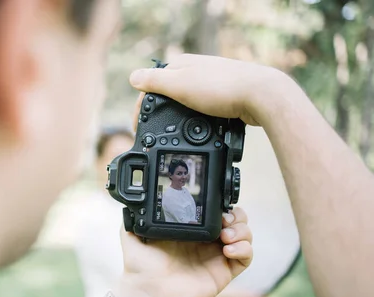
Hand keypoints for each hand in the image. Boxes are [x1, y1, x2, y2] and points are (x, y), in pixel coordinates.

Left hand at [115, 208, 252, 296]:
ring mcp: (216, 258)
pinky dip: (245, 249)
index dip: (220, 205)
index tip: (214, 203)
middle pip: (235, 221)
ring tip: (226, 235)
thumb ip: (134, 216)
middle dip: (236, 215)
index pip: (214, 212)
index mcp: (189, 231)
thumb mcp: (132, 235)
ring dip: (242, 230)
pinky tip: (229, 248)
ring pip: (244, 237)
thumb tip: (132, 201)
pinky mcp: (223, 273)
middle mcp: (205, 243)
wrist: (146, 294)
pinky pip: (246, 258)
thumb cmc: (139, 268)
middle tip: (224, 218)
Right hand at [129, 54, 295, 126]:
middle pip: (167, 95)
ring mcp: (210, 84)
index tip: (138, 127)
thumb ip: (154, 81)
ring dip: (176, 119)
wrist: (260, 96)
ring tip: (172, 136)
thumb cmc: (221, 88)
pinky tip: (197, 130)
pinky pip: (201, 111)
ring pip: (184, 104)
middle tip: (153, 135)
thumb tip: (133, 77)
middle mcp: (195, 71)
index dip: (141, 107)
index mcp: (180, 64)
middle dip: (158, 114)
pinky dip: (195, 122)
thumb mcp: (179, 83)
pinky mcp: (224, 97)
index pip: (151, 85)